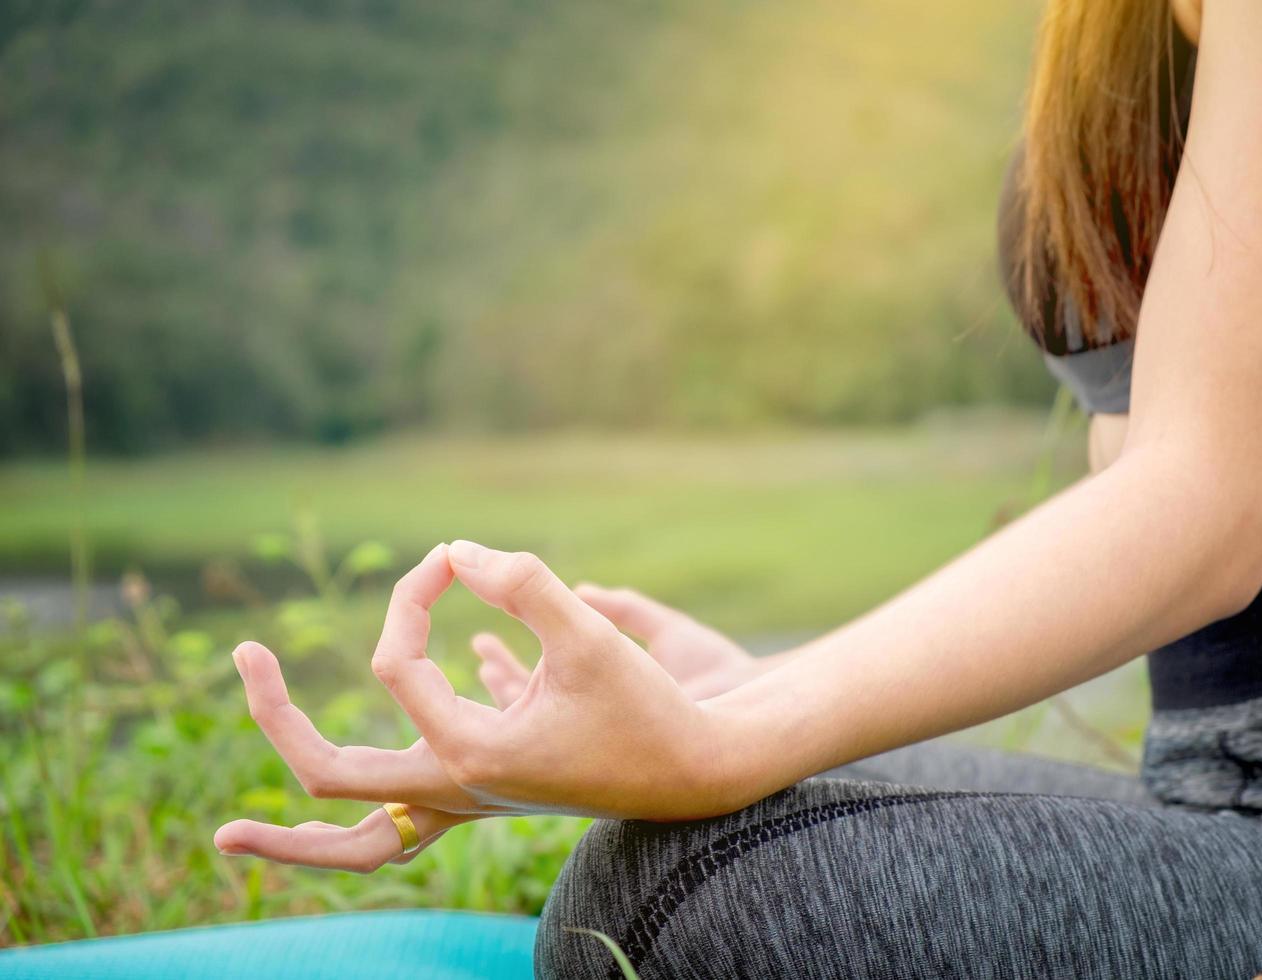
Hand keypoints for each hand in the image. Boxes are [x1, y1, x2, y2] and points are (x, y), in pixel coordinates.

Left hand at [215, 543, 749, 872]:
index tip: (448, 561)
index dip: (412, 596)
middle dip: (274, 719)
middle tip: (242, 653)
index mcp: (469, 753)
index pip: (397, 663)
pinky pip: (412, 814)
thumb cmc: (650, 707)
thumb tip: (455, 551)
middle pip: (329, 779)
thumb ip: (523, 582)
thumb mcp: (591, 635)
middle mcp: (455, 786)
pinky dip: (371, 803)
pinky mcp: (488, 788)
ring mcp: (467, 798)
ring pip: (361, 842)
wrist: (699, 772)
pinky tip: (353, 768)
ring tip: (230, 841)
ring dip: (296, 838)